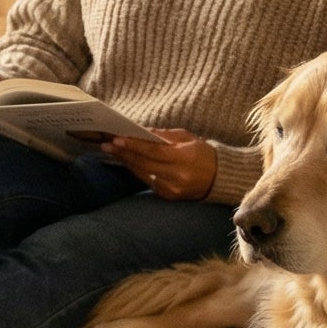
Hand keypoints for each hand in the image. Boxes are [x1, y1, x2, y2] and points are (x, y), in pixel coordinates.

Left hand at [101, 128, 216, 200]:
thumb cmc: (202, 153)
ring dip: (127, 162)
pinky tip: (127, 161)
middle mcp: (177, 176)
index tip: (116, 139)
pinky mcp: (168, 196)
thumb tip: (140, 131)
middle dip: (124, 153)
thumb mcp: (187, 138)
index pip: (153, 151)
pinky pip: (148, 181)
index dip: (134, 145)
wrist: (220, 178)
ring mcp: (172, 188)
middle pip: (144, 163)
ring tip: (112, 151)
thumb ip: (163, 135)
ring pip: (143, 173)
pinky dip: (137, 170)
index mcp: (184, 158)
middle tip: (106, 144)